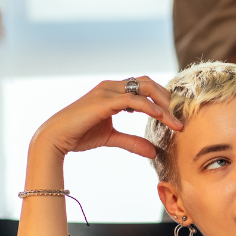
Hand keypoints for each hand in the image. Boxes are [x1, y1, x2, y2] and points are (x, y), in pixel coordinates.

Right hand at [31, 77, 181, 160]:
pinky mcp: (103, 101)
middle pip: (148, 83)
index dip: (162, 99)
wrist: (55, 138)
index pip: (144, 87)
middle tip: (180, 117)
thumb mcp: (112, 138)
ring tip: (176, 121)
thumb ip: (132, 142)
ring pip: (143, 88)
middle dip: (167, 98)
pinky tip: (161, 118)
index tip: (175, 116)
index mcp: (113, 92)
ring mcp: (106, 91)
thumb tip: (153, 152)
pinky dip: (149, 107)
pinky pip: (132, 99)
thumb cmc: (79, 135)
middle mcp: (111, 87)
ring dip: (163, 103)